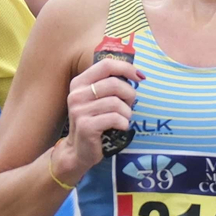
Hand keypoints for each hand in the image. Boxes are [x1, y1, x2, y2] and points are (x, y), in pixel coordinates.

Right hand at [53, 57, 143, 182]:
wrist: (79, 150)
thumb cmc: (94, 122)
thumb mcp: (97, 100)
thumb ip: (109, 85)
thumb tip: (136, 74)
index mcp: (79, 83)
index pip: (106, 65)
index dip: (126, 68)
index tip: (139, 77)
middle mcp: (77, 94)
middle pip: (114, 83)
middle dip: (129, 94)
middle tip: (130, 105)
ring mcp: (79, 111)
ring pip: (116, 103)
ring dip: (126, 112)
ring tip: (123, 119)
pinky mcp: (86, 126)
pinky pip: (115, 118)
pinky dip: (123, 123)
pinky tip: (120, 127)